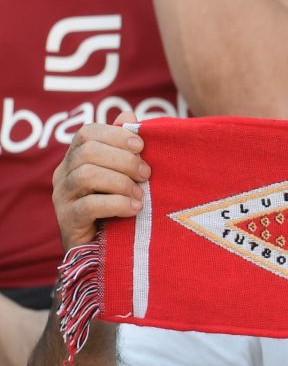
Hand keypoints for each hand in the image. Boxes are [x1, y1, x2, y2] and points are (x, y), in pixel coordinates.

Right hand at [51, 117, 147, 250]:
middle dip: (123, 160)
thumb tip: (129, 116)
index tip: (142, 146)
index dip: (116, 135)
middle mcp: (64, 174)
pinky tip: (135, 208)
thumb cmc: (119, 205)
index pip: (88, 133)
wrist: (102, 250)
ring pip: (86, 175)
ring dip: (120, 182)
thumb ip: (126, 147)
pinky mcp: (67, 221)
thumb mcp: (125, 174)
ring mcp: (62, 197)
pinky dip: (116, 204)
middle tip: (146, 174)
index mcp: (76, 157)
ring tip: (140, 193)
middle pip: (87, 152)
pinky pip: (88, 205)